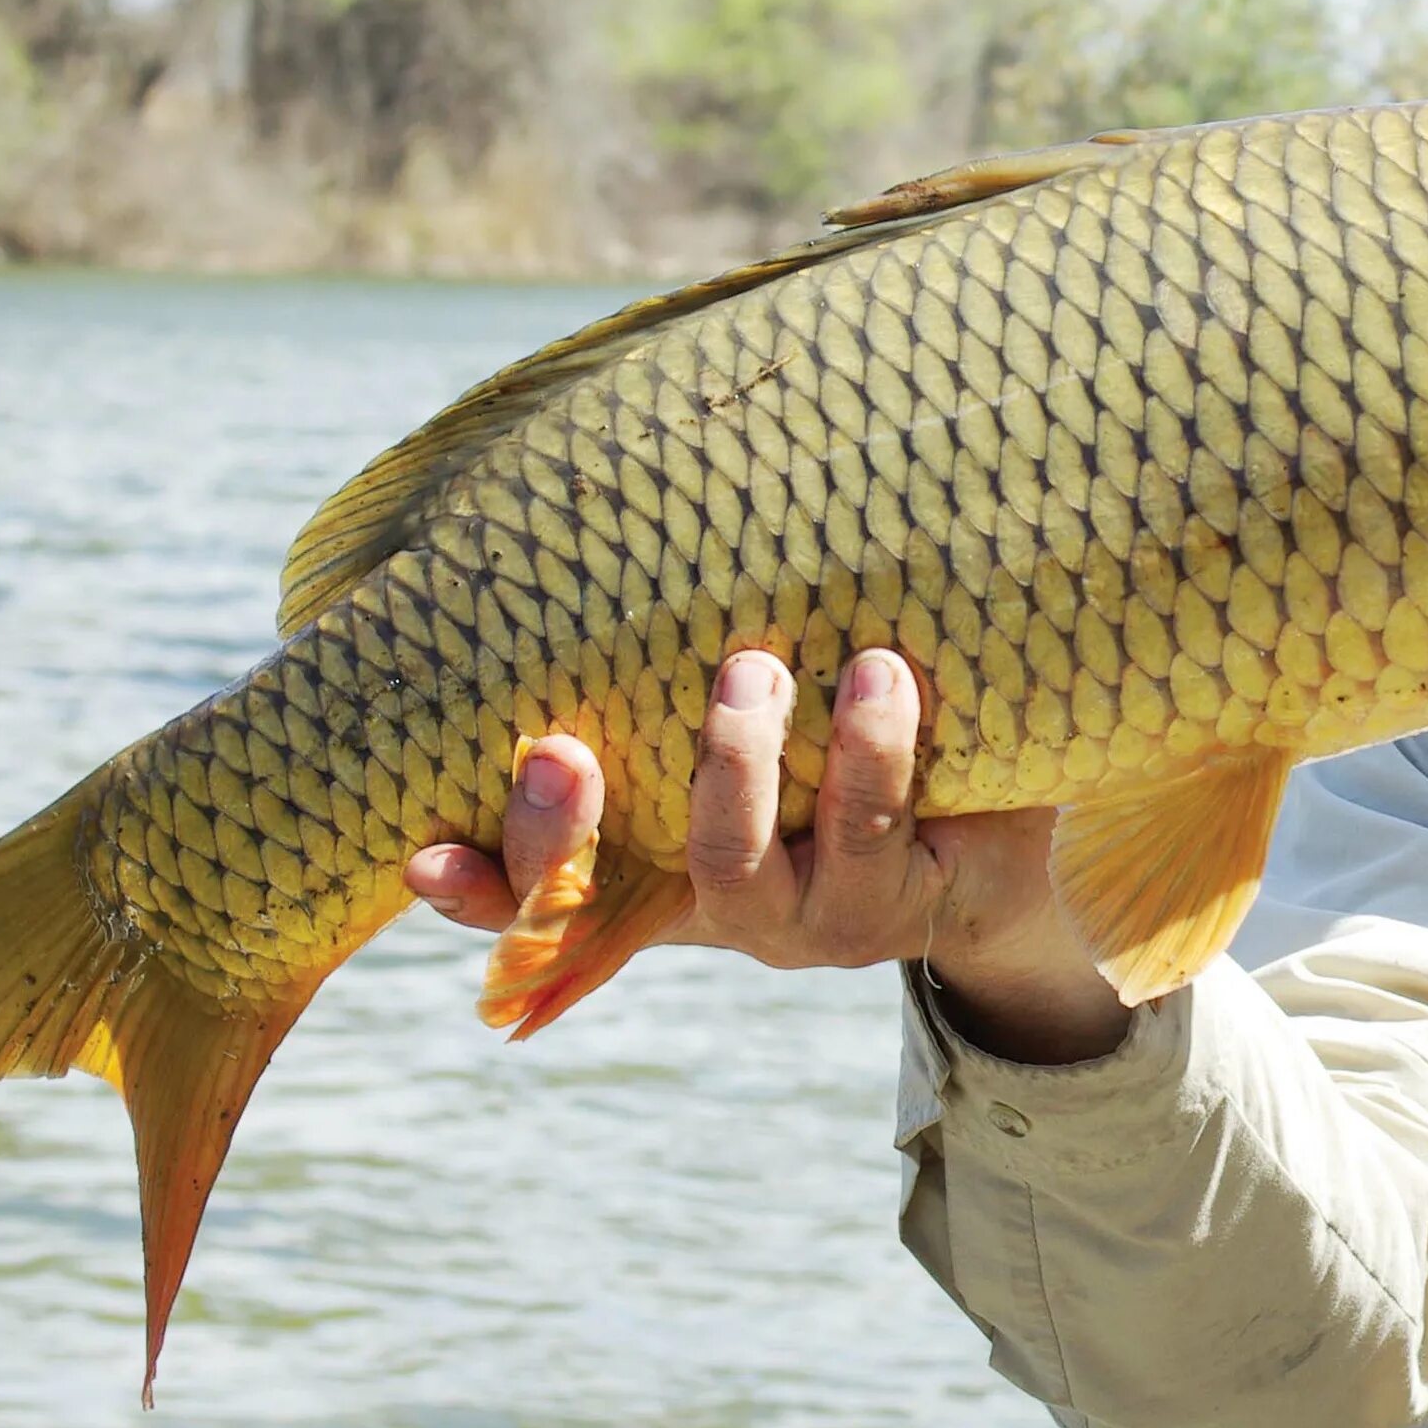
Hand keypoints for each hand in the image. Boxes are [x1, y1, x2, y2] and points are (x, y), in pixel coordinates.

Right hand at [405, 648, 1132, 1062]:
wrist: (1015, 814)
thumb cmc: (849, 731)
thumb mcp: (752, 705)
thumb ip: (665, 658)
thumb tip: (567, 508)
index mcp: (656, 864)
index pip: (531, 897)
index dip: (474, 885)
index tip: (412, 852)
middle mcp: (721, 906)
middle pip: (604, 892)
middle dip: (570, 827)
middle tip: (563, 747)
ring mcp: (811, 919)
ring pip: (739, 865)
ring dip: (738, 765)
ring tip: (760, 666)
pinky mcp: (903, 905)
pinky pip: (871, 833)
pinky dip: (871, 749)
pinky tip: (882, 677)